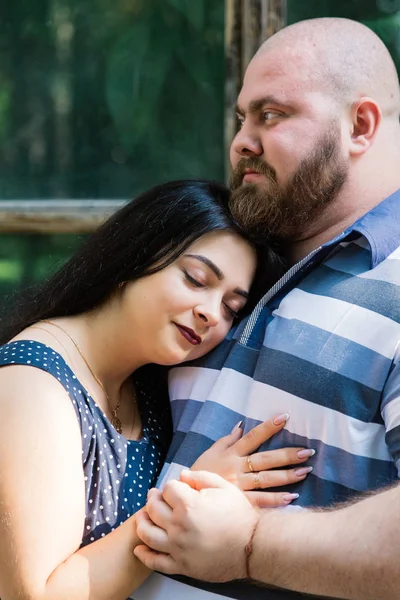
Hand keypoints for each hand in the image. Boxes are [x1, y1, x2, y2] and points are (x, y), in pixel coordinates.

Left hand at [134, 470, 257, 581]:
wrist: (253, 546)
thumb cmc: (239, 515)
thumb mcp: (223, 487)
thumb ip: (200, 477)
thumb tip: (181, 475)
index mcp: (189, 505)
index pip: (167, 489)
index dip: (171, 486)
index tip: (177, 488)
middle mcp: (179, 526)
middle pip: (153, 508)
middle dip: (152, 499)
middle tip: (155, 497)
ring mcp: (178, 547)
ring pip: (147, 533)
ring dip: (142, 522)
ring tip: (143, 517)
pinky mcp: (181, 565)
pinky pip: (156, 562)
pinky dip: (144, 555)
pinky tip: (139, 549)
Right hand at [191, 413, 313, 506]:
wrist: (184, 496)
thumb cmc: (199, 472)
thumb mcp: (211, 452)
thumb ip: (228, 439)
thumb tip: (242, 425)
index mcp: (231, 453)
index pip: (253, 436)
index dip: (269, 427)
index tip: (285, 417)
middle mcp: (237, 467)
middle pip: (265, 459)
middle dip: (287, 455)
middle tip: (307, 451)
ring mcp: (238, 486)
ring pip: (266, 480)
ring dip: (286, 476)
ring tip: (305, 471)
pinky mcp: (238, 503)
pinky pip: (259, 501)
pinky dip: (276, 500)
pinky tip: (292, 497)